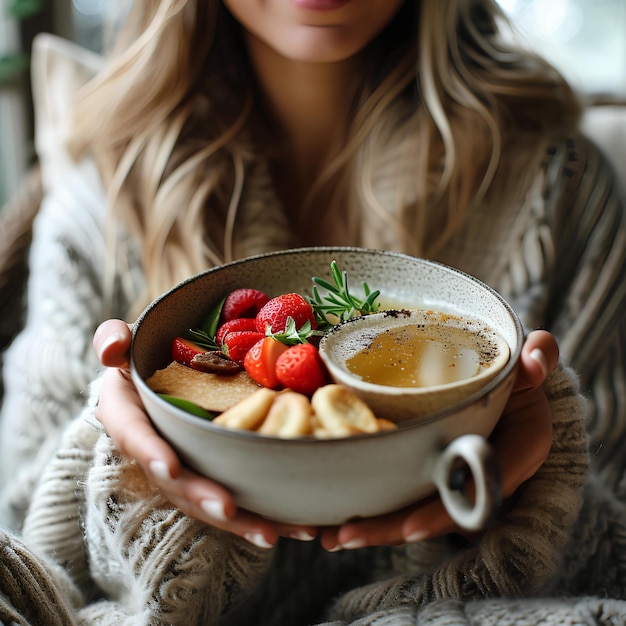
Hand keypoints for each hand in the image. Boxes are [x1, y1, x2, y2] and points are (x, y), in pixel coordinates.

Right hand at [93, 319, 317, 548]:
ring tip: (271, 532)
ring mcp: (186, 466)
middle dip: (200, 496)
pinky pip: (236, 496)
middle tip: (229, 508)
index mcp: (128, 416)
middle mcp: (153, 450)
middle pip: (174, 481)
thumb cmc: (151, 353)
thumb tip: (111, 350)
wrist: (173, 369)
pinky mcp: (214, 472)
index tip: (171, 467)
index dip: (150, 452)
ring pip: (206, 499)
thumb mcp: (131, 340)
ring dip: (238, 520)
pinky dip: (263, 513)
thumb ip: (114, 339)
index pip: (132, 435)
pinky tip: (295, 526)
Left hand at [318, 329, 557, 550]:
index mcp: (514, 454)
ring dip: (373, 524)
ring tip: (327, 535)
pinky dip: (373, 502)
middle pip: (434, 510)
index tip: (410, 528)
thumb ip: (540, 356)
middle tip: (342, 537)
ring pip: (414, 507)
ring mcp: (455, 475)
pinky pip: (405, 490)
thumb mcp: (530, 362)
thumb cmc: (519, 374)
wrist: (510, 382)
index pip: (477, 491)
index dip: (445, 511)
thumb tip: (535, 361)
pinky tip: (334, 513)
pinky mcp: (432, 467)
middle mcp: (482, 474)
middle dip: (390, 527)